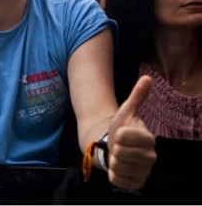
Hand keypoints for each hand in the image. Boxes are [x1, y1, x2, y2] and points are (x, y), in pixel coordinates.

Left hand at [106, 75, 156, 189]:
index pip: (123, 136)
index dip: (117, 134)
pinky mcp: (136, 184)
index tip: (121, 133)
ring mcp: (144, 172)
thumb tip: (147, 77)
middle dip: (114, 148)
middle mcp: (151, 158)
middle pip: (119, 152)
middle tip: (118, 146)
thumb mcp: (126, 110)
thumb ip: (137, 96)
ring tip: (118, 156)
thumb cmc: (121, 128)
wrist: (115, 147)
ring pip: (117, 166)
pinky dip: (112, 174)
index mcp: (149, 139)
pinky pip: (117, 180)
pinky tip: (118, 168)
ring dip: (112, 160)